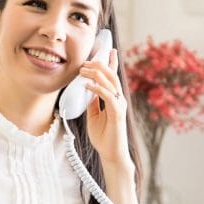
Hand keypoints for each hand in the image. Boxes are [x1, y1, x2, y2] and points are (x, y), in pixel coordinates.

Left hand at [81, 49, 130, 166]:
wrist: (111, 154)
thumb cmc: (104, 136)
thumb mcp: (94, 115)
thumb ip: (92, 102)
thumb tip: (86, 89)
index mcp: (114, 99)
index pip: (113, 77)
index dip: (111, 62)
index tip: (107, 49)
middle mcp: (119, 99)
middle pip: (112, 75)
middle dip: (99, 64)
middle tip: (85, 61)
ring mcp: (120, 106)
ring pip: (111, 83)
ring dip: (96, 74)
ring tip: (83, 70)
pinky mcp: (118, 114)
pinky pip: (108, 97)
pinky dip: (97, 89)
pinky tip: (87, 86)